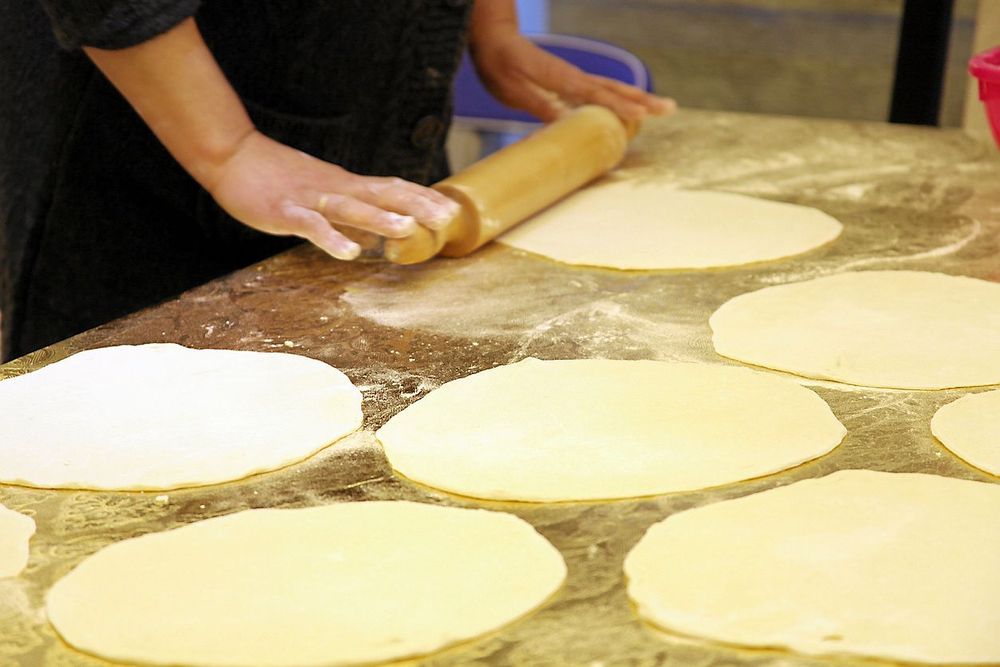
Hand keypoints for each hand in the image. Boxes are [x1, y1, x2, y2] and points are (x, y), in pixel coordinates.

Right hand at [84, 19, 457, 261]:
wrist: (233, 157)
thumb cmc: (280, 177)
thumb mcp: (323, 192)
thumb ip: (352, 211)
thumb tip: (380, 234)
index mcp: (347, 185)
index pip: (392, 188)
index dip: (422, 198)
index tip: (451, 209)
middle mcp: (336, 188)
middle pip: (382, 194)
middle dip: (416, 205)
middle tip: (446, 218)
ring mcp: (311, 198)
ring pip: (351, 208)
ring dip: (380, 219)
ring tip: (408, 229)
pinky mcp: (285, 211)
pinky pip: (311, 226)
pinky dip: (330, 238)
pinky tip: (348, 252)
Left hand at [470, 25, 675, 122]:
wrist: (495, 40)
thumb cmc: (500, 65)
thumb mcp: (514, 90)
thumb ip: (540, 104)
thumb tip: (566, 122)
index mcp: (562, 79)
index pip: (597, 95)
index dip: (619, 106)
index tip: (641, 115)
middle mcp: (573, 77)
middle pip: (614, 90)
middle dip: (642, 100)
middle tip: (669, 108)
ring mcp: (573, 79)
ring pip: (611, 89)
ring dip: (636, 99)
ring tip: (659, 108)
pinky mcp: (569, 82)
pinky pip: (599, 93)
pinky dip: (618, 100)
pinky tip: (627, 109)